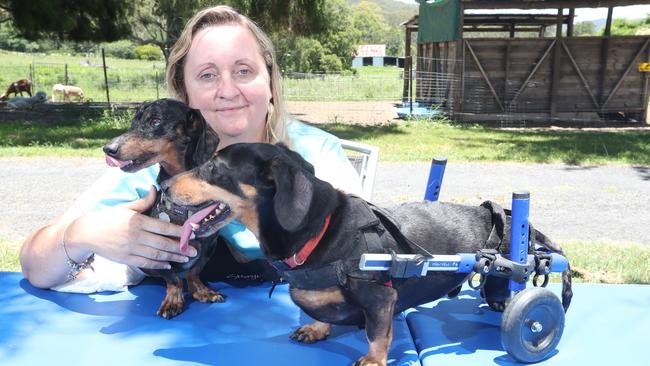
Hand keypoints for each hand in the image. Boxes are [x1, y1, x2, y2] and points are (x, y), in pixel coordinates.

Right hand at [66, 186, 196, 269]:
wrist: (87, 234)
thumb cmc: (108, 218)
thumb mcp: (126, 207)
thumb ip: (143, 201)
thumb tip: (155, 188)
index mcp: (138, 221)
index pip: (164, 227)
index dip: (180, 232)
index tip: (192, 233)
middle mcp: (136, 236)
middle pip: (163, 243)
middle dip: (181, 247)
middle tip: (195, 250)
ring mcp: (131, 249)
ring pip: (157, 255)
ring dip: (173, 257)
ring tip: (186, 258)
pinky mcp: (126, 259)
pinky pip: (146, 263)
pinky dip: (158, 265)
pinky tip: (168, 265)